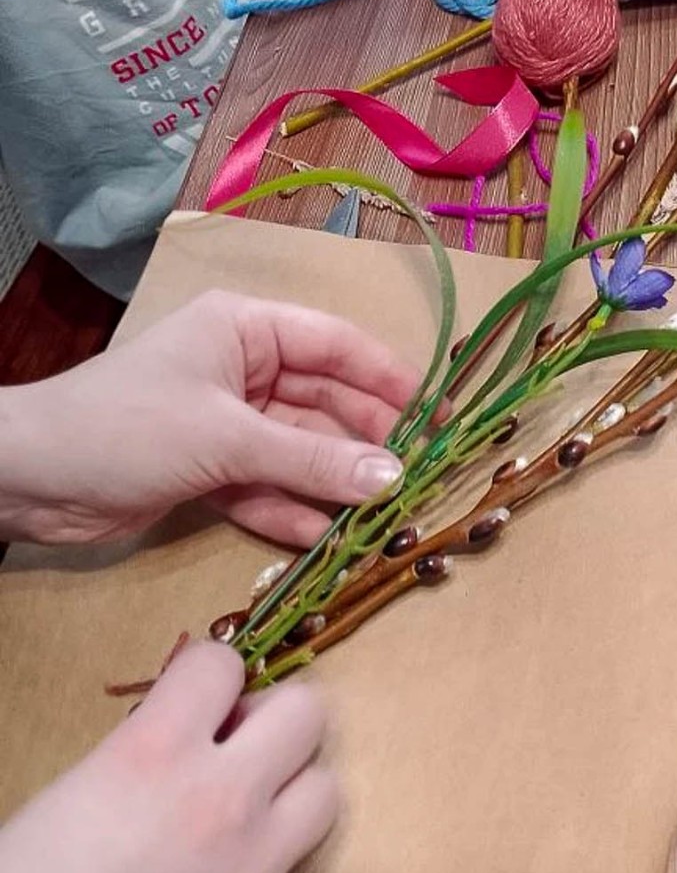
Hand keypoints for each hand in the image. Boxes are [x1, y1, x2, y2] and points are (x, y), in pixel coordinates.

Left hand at [0, 291, 420, 548]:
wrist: (29, 479)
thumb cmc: (127, 426)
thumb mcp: (227, 439)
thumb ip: (312, 459)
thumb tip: (394, 478)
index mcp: (246, 330)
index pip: (337, 347)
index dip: (391, 380)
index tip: (439, 416)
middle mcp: (242, 370)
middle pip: (324, 404)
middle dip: (366, 444)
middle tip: (417, 482)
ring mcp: (227, 423)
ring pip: (300, 452)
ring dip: (334, 487)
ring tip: (382, 520)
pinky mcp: (208, 471)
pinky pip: (268, 488)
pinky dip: (293, 513)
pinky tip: (328, 542)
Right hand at [0, 643, 336, 872]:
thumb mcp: (61, 805)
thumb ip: (133, 758)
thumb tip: (174, 739)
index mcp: (152, 758)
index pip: (222, 662)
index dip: (205, 675)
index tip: (192, 698)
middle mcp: (220, 806)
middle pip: (306, 714)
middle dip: (270, 722)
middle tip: (233, 751)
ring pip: (323, 794)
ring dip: (287, 795)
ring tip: (239, 820)